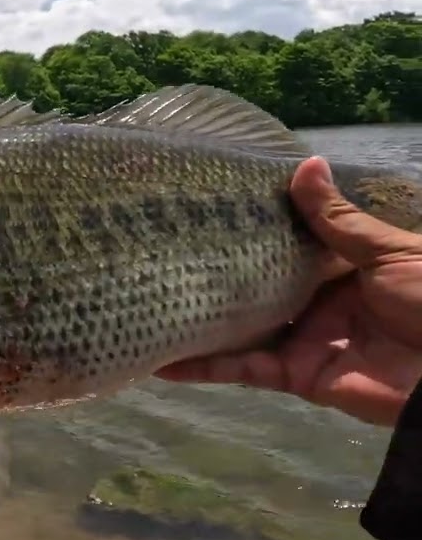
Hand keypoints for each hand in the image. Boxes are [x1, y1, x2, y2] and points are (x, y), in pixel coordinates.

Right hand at [156, 156, 421, 426]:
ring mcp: (305, 339)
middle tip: (161, 247)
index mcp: (346, 267)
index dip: (255, 226)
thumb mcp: (392, 252)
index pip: (291, 242)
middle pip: (259, 284)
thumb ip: (338, 220)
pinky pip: (244, 370)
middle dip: (216, 270)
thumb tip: (304, 163)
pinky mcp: (296, 376)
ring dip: (200, 319)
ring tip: (147, 301)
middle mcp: (319, 301)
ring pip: (242, 327)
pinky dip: (205, 368)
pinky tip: (164, 361)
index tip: (208, 205)